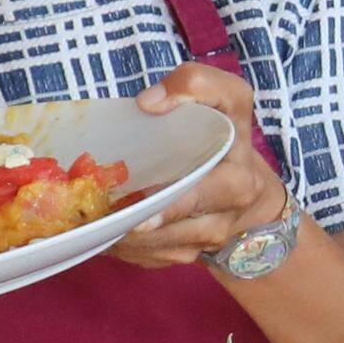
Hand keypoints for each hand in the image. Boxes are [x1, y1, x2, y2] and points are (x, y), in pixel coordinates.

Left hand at [114, 62, 290, 268]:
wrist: (250, 194)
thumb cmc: (227, 138)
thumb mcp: (228, 100)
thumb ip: (195, 85)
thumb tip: (148, 103)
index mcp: (238, 180)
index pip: (209, 192)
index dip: (177, 203)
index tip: (143, 199)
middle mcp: (225, 217)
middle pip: (178, 229)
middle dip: (141, 227)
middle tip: (106, 221)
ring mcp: (205, 242)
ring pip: (159, 248)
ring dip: (124, 237)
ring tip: (93, 221)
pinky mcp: (186, 257)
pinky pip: (149, 257)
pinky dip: (123, 246)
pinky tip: (104, 231)